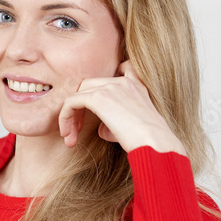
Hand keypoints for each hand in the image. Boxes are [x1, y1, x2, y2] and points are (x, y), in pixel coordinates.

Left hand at [58, 61, 185, 154]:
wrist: (155, 143)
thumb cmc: (146, 140)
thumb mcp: (133, 124)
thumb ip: (115, 119)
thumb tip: (102, 127)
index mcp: (134, 84)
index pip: (109, 77)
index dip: (95, 95)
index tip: (89, 118)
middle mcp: (122, 81)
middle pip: (88, 86)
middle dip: (79, 107)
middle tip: (76, 130)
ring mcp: (110, 87)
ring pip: (78, 93)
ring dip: (70, 115)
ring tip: (70, 136)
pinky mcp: (98, 97)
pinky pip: (71, 102)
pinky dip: (65, 117)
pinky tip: (68, 134)